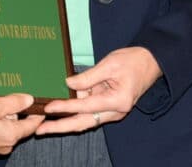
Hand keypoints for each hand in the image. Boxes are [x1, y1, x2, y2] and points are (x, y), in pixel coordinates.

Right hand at [0, 93, 43, 153]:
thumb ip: (14, 102)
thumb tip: (29, 100)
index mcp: (11, 135)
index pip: (33, 124)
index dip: (37, 113)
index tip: (39, 104)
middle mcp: (5, 144)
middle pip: (19, 126)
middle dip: (16, 112)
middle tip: (6, 98)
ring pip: (7, 128)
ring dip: (3, 116)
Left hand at [36, 47, 161, 134]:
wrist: (150, 63)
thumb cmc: (132, 61)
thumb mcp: (109, 64)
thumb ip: (88, 77)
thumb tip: (68, 84)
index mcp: (117, 101)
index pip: (85, 107)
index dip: (65, 107)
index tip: (48, 108)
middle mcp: (115, 111)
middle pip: (83, 122)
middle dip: (61, 127)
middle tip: (40, 130)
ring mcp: (113, 112)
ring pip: (85, 120)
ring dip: (66, 122)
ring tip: (45, 125)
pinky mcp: (109, 107)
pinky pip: (89, 113)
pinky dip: (75, 113)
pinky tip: (60, 112)